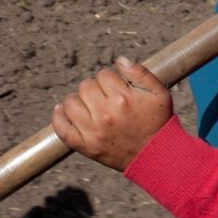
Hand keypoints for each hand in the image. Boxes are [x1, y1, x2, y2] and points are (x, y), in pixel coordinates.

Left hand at [52, 57, 172, 170]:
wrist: (156, 156)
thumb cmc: (158, 122)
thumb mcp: (159, 93)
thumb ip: (140, 73)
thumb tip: (119, 60)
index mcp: (123, 98)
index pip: (103, 74)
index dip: (110, 78)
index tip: (116, 87)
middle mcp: (105, 114)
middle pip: (85, 85)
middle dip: (95, 88)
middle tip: (105, 97)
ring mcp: (93, 131)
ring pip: (70, 102)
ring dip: (78, 100)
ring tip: (89, 105)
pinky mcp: (85, 146)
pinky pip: (62, 128)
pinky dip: (58, 117)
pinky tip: (64, 110)